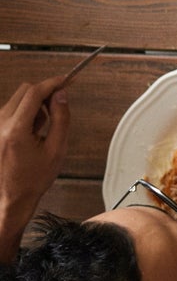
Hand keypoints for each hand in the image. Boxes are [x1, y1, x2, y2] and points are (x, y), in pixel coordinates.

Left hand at [0, 77, 71, 256]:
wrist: (9, 200)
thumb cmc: (32, 179)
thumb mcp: (56, 148)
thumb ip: (61, 117)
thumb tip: (62, 95)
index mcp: (16, 130)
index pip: (34, 92)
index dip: (53, 82)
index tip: (66, 80)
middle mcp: (0, 126)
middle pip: (23, 91)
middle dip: (43, 94)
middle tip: (56, 107)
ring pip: (16, 100)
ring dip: (32, 106)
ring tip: (41, 129)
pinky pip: (9, 112)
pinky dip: (23, 114)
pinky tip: (30, 133)